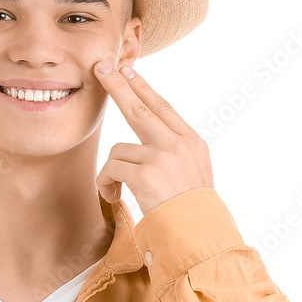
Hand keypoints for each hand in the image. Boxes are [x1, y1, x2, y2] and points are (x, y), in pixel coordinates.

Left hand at [93, 61, 213, 216]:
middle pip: (140, 108)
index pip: (163, 107)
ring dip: (110, 172)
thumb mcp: (194, 175)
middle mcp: (178, 144)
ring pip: (118, 149)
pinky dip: (105, 183)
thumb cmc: (192, 213)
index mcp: (192, 142)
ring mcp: (162, 157)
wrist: (199, 234)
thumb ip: (175, 155)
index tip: (128, 70)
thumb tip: (148, 145)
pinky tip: (113, 196)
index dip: (143, 88)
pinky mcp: (146, 173)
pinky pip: (111, 169)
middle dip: (118, 86)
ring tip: (115, 191)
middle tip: (101, 67)